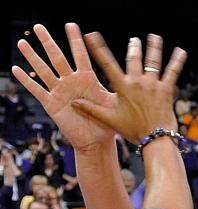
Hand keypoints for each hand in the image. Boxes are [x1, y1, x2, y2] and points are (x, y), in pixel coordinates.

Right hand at [13, 24, 115, 151]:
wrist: (97, 142)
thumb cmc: (108, 124)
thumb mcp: (112, 105)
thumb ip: (114, 91)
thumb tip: (130, 80)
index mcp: (87, 80)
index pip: (81, 56)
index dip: (76, 41)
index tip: (72, 25)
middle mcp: (72, 82)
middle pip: (58, 58)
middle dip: (48, 42)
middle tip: (39, 27)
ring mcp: (60, 92)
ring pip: (43, 70)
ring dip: (32, 57)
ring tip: (22, 42)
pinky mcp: (51, 104)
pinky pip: (36, 90)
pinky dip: (26, 80)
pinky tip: (16, 69)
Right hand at [71, 31, 185, 142]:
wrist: (156, 139)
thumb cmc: (133, 130)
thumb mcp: (110, 119)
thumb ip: (92, 109)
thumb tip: (73, 102)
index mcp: (122, 87)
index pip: (107, 64)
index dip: (98, 48)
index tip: (91, 35)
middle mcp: (137, 82)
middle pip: (133, 59)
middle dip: (133, 48)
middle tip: (134, 40)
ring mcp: (153, 85)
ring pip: (153, 61)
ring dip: (154, 48)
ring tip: (155, 37)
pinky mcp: (166, 90)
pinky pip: (172, 72)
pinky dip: (177, 61)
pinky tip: (181, 51)